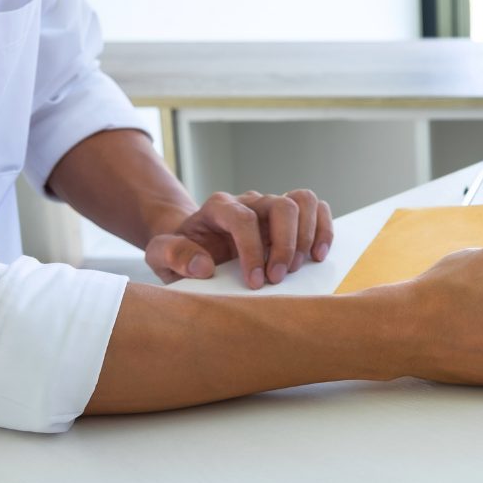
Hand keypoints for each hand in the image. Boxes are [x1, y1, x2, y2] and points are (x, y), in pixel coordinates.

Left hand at [144, 189, 332, 288]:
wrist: (193, 246)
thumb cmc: (180, 253)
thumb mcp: (160, 257)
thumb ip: (172, 255)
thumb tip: (203, 265)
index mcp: (218, 208)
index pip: (243, 218)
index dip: (253, 250)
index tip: (256, 282)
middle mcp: (249, 202)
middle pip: (281, 205)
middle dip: (285, 244)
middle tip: (279, 278)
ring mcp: (271, 207)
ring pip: (304, 201)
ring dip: (307, 235)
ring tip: (298, 267)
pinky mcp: (289, 217)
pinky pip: (316, 209)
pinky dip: (323, 230)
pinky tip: (316, 256)